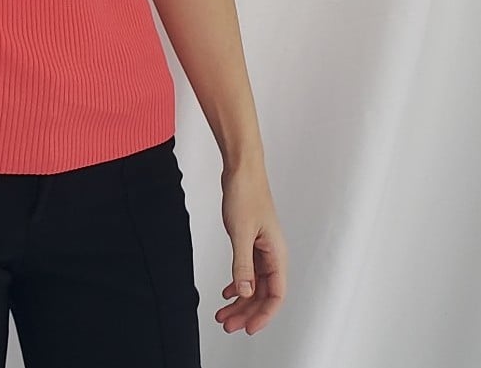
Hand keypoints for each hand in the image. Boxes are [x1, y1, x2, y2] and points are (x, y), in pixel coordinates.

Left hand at [216, 163, 287, 334]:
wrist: (241, 169)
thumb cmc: (246, 194)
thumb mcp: (241, 232)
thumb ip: (242, 264)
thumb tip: (245, 292)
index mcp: (277, 254)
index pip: (276, 295)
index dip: (263, 315)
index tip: (247, 329)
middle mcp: (272, 254)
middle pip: (264, 293)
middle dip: (247, 312)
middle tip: (227, 324)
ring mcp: (262, 248)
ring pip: (254, 283)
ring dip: (240, 300)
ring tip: (223, 313)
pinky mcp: (251, 240)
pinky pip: (248, 270)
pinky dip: (238, 283)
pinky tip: (227, 292)